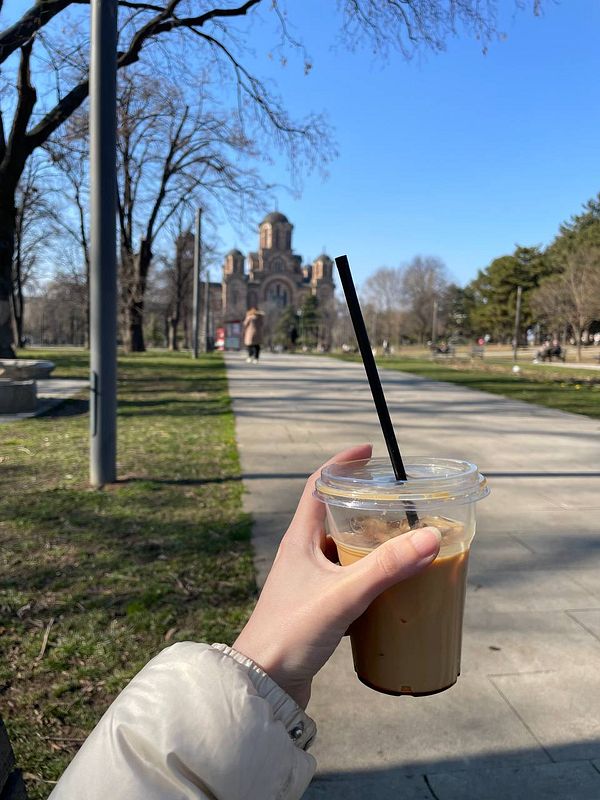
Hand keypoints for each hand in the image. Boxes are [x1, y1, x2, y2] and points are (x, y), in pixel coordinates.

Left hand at [233, 444, 440, 708]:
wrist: (263, 685)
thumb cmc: (292, 632)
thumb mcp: (343, 595)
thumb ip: (386, 567)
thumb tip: (430, 535)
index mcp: (299, 539)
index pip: (317, 485)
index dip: (341, 463)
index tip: (367, 451)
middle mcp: (302, 554)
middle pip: (335, 515)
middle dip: (366, 506)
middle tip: (399, 503)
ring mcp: (308, 581)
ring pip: (343, 550)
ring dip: (370, 544)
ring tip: (402, 543)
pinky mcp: (316, 606)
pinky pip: (347, 581)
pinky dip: (369, 578)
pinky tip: (390, 590)